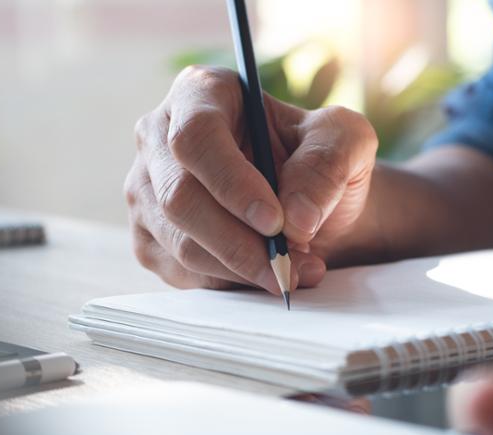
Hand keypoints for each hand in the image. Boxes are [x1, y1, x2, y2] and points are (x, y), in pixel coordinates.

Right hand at [126, 66, 377, 293]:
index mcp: (199, 93)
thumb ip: (327, 165)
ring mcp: (147, 191)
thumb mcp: (345, 142)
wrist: (306, 207)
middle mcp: (158, 138)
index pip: (196, 136)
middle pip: (179, 197)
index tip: (275, 222)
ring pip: (180, 243)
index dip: (232, 183)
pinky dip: (230, 283)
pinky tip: (266, 275)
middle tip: (287, 264)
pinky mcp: (149, 239)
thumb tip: (296, 218)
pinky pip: (182, 273)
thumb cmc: (319, 162)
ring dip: (242, 269)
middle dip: (239, 242)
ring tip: (294, 272)